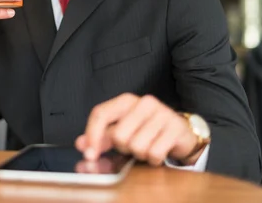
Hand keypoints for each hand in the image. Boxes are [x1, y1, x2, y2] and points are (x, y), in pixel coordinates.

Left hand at [75, 93, 204, 166]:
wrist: (180, 133)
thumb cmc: (146, 132)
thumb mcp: (121, 133)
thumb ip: (100, 140)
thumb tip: (81, 146)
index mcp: (125, 101)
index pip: (100, 114)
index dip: (92, 135)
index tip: (89, 153)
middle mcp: (143, 103)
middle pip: (118, 135)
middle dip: (122, 148)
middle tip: (131, 146)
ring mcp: (162, 113)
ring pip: (136, 146)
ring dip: (139, 155)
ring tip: (146, 148)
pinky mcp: (176, 128)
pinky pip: (155, 153)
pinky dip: (153, 159)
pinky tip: (158, 153)